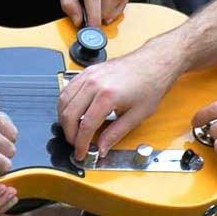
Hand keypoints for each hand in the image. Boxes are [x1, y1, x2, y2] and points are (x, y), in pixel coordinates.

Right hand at [57, 40, 181, 156]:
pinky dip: (65, 104)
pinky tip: (72, 112)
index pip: (86, 126)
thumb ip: (116, 133)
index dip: (81, 143)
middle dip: (69, 134)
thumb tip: (102, 148)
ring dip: (64, 119)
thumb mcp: (137, 115)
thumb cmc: (150, 84)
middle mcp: (94, 83)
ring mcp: (88, 75)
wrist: (154, 62)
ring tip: (73, 131)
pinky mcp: (87, 71)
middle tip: (76, 144)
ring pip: (63, 100)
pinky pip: (67, 89)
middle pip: (69, 114)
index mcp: (107, 95)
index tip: (82, 153)